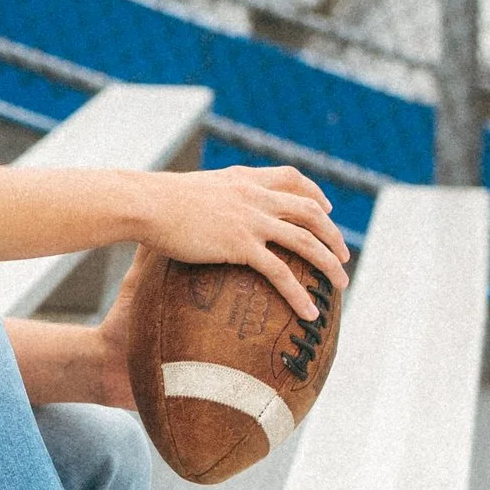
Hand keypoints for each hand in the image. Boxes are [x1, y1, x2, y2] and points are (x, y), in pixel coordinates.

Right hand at [139, 161, 348, 318]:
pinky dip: (300, 293)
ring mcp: (251, 219)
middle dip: (332, 234)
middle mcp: (254, 195)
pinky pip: (281, 272)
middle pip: (310, 210)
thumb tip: (200, 213)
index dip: (314, 192)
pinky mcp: (241, 244)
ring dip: (329, 263)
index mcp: (243, 178)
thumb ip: (209, 199)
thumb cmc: (155, 202)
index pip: (291, 177)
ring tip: (341, 285)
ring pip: (306, 241)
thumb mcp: (192, 190)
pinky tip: (310, 312)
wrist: (145, 203)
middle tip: (344, 255)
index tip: (326, 207)